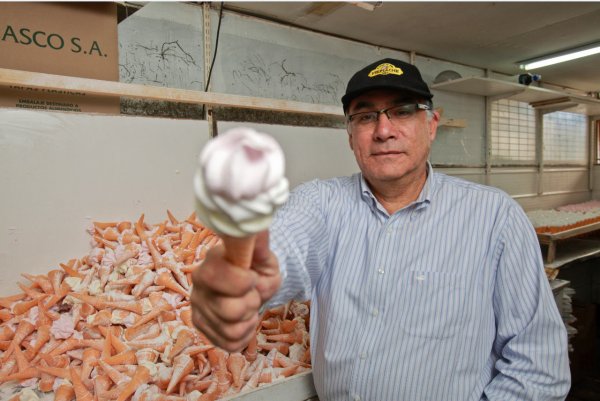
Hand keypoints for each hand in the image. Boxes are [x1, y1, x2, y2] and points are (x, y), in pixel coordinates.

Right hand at [190, 230, 280, 351]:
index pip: (215, 275)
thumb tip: (256, 229)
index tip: (253, 277)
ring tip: (249, 306)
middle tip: (253, 294)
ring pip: (231, 329)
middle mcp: (198, 286)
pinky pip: (230, 343)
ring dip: (249, 320)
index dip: (242, 282)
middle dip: (251, 303)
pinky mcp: (202, 326)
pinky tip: (244, 320)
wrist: (249, 284)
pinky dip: (245, 334)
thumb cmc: (256, 268)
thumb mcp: (264, 257)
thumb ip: (260, 247)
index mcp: (211, 262)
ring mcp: (198, 308)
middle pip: (229, 310)